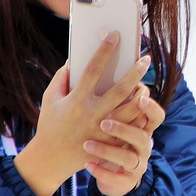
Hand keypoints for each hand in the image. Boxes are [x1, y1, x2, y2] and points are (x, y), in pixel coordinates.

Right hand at [15, 33, 150, 195]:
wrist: (51, 159)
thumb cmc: (50, 124)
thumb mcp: (50, 99)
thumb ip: (61, 78)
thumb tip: (74, 60)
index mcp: (76, 99)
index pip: (93, 69)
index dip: (105, 51)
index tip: (115, 36)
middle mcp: (92, 114)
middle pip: (120, 89)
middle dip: (135, 72)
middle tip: (146, 59)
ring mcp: (103, 130)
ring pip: (130, 110)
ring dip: (141, 95)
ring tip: (145, 85)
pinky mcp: (109, 143)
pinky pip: (129, 128)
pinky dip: (138, 116)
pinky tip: (142, 106)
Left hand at [85, 90, 164, 195]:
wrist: (111, 172)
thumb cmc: (108, 138)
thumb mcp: (115, 121)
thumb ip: (111, 101)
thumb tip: (93, 76)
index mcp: (142, 128)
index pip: (156, 116)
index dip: (150, 107)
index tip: (139, 95)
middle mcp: (143, 145)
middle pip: (141, 136)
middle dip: (124, 129)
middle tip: (103, 122)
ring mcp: (137, 164)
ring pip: (127, 157)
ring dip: (108, 150)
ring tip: (88, 144)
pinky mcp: (126, 180)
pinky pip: (115, 177)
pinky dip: (100, 170)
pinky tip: (87, 164)